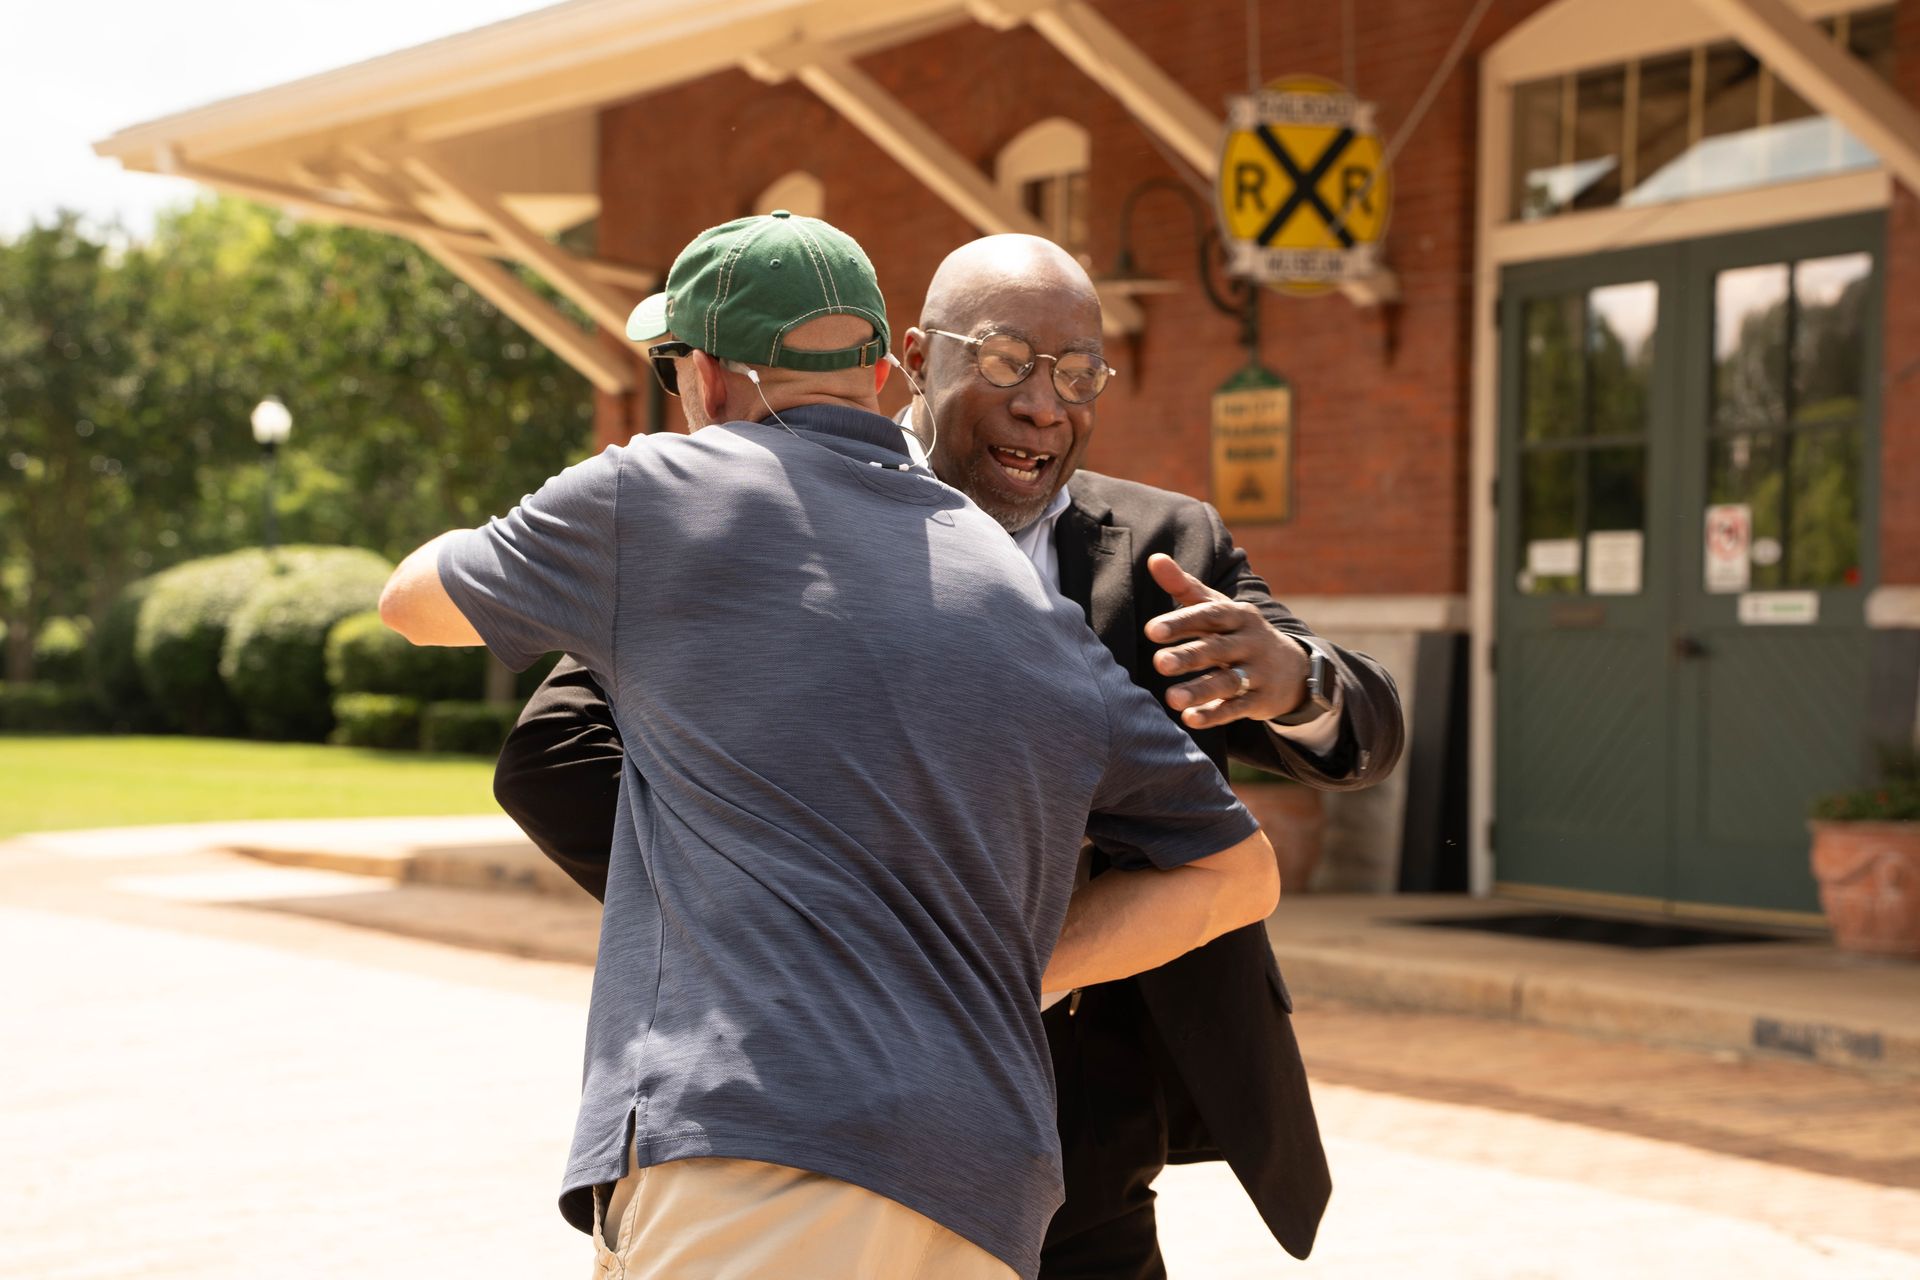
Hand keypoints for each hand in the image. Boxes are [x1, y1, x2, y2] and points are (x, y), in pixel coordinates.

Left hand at [1143, 553, 1309, 729]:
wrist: (1293, 666)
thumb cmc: (1238, 632)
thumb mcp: (1218, 607)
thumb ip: (1185, 586)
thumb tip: (1154, 559)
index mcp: (1237, 615)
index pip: (1209, 615)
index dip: (1182, 622)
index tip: (1152, 630)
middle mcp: (1250, 642)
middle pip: (1217, 649)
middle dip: (1188, 656)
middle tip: (1158, 663)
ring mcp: (1258, 672)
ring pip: (1227, 682)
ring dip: (1199, 690)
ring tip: (1171, 699)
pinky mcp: (1261, 700)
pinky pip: (1237, 709)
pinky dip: (1215, 715)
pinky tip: (1190, 719)